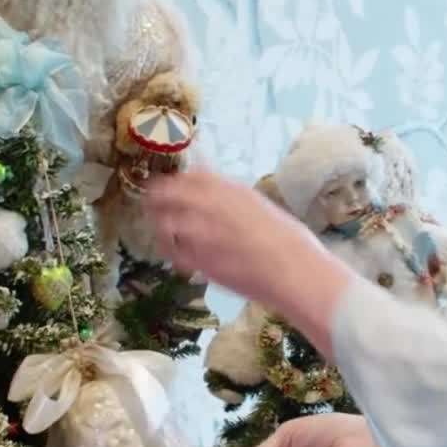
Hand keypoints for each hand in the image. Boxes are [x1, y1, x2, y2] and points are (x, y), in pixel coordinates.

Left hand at [144, 170, 353, 351]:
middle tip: (152, 207)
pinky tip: (177, 256)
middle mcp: (210, 205)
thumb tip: (218, 188)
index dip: (174, 180)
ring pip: (163, 222)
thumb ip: (233, 196)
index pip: (189, 175)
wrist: (294, 271)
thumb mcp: (261, 206)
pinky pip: (172, 253)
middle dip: (155, 198)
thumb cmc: (289, 241)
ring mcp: (201, 233)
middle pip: (165, 193)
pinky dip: (171, 253)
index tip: (168, 185)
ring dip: (160, 225)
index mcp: (229, 189)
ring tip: (162, 233)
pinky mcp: (198, 260)